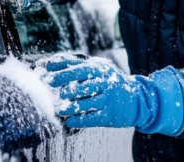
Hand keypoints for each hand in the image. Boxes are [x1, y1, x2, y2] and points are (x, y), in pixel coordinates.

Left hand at [46, 57, 183, 135]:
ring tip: (60, 110)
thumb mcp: (96, 69)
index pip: (80, 68)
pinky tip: (69, 121)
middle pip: (86, 84)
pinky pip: (94, 117)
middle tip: (57, 92)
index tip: (47, 73)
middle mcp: (105, 82)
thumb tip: (48, 62)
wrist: (136, 98)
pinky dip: (81, 120)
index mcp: (99, 69)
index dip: (63, 71)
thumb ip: (73, 64)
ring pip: (90, 102)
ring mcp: (109, 99)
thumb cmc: (108, 81)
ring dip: (74, 106)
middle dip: (69, 87)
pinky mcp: (110, 114)